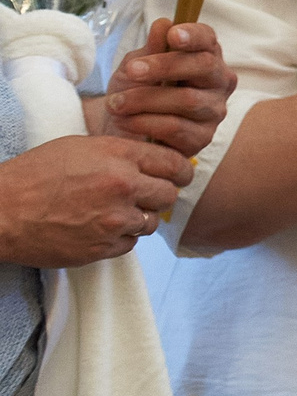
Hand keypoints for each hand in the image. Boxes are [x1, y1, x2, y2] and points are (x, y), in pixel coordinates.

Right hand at [0, 135, 191, 267]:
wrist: (0, 212)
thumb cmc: (34, 176)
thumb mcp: (78, 147)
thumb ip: (119, 152)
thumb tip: (151, 159)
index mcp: (118, 157)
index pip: (174, 163)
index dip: (180, 170)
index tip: (178, 176)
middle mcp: (122, 187)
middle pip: (169, 194)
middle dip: (160, 194)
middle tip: (145, 196)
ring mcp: (114, 220)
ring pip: (151, 221)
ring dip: (138, 217)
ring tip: (111, 211)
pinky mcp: (103, 248)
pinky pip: (130, 243)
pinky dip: (120, 237)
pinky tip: (98, 227)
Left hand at [101, 19, 235, 154]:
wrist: (120, 130)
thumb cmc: (134, 92)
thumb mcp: (135, 66)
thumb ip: (150, 49)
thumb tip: (163, 24)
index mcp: (205, 57)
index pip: (208, 39)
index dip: (193, 35)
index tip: (172, 35)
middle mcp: (218, 82)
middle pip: (204, 66)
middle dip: (165, 66)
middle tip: (131, 70)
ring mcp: (214, 111)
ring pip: (188, 100)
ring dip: (145, 99)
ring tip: (115, 103)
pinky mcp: (202, 138)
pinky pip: (176, 127)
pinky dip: (144, 122)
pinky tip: (125, 121)